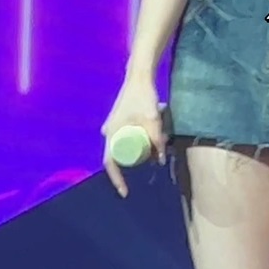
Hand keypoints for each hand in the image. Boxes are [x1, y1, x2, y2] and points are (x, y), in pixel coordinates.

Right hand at [100, 76, 164, 197]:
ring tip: (154, 147)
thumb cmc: (143, 97)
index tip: (125, 192)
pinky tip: (150, 136)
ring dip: (138, 149)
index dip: (117, 179)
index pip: (110, 163)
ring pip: (124, 145)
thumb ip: (157, 141)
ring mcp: (113, 125)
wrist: (139, 76)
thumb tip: (160, 161)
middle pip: (119, 155)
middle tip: (150, 161)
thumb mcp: (153, 120)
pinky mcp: (120, 120)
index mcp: (111, 133)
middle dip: (135, 161)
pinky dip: (137, 140)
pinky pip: (126, 136)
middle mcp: (108, 131)